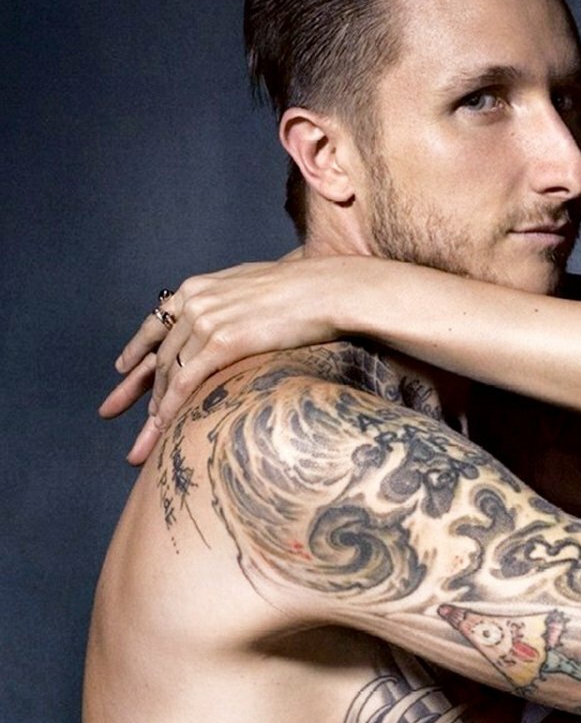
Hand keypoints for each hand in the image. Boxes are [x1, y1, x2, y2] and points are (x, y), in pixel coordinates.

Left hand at [102, 253, 363, 464]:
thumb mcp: (258, 288)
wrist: (327, 289)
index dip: (137, 347)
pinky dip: (172, 406)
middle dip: (136, 388)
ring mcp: (205, 322)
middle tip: (112, 411)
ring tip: (146, 434)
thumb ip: (237, 302)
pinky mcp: (221, 342)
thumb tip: (243, 315)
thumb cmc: (307, 290)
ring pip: (170, 372)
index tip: (122, 367)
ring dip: (155, 406)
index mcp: (200, 288)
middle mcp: (194, 303)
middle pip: (158, 354)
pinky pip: (187, 381)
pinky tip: (163, 426)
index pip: (158, 322)